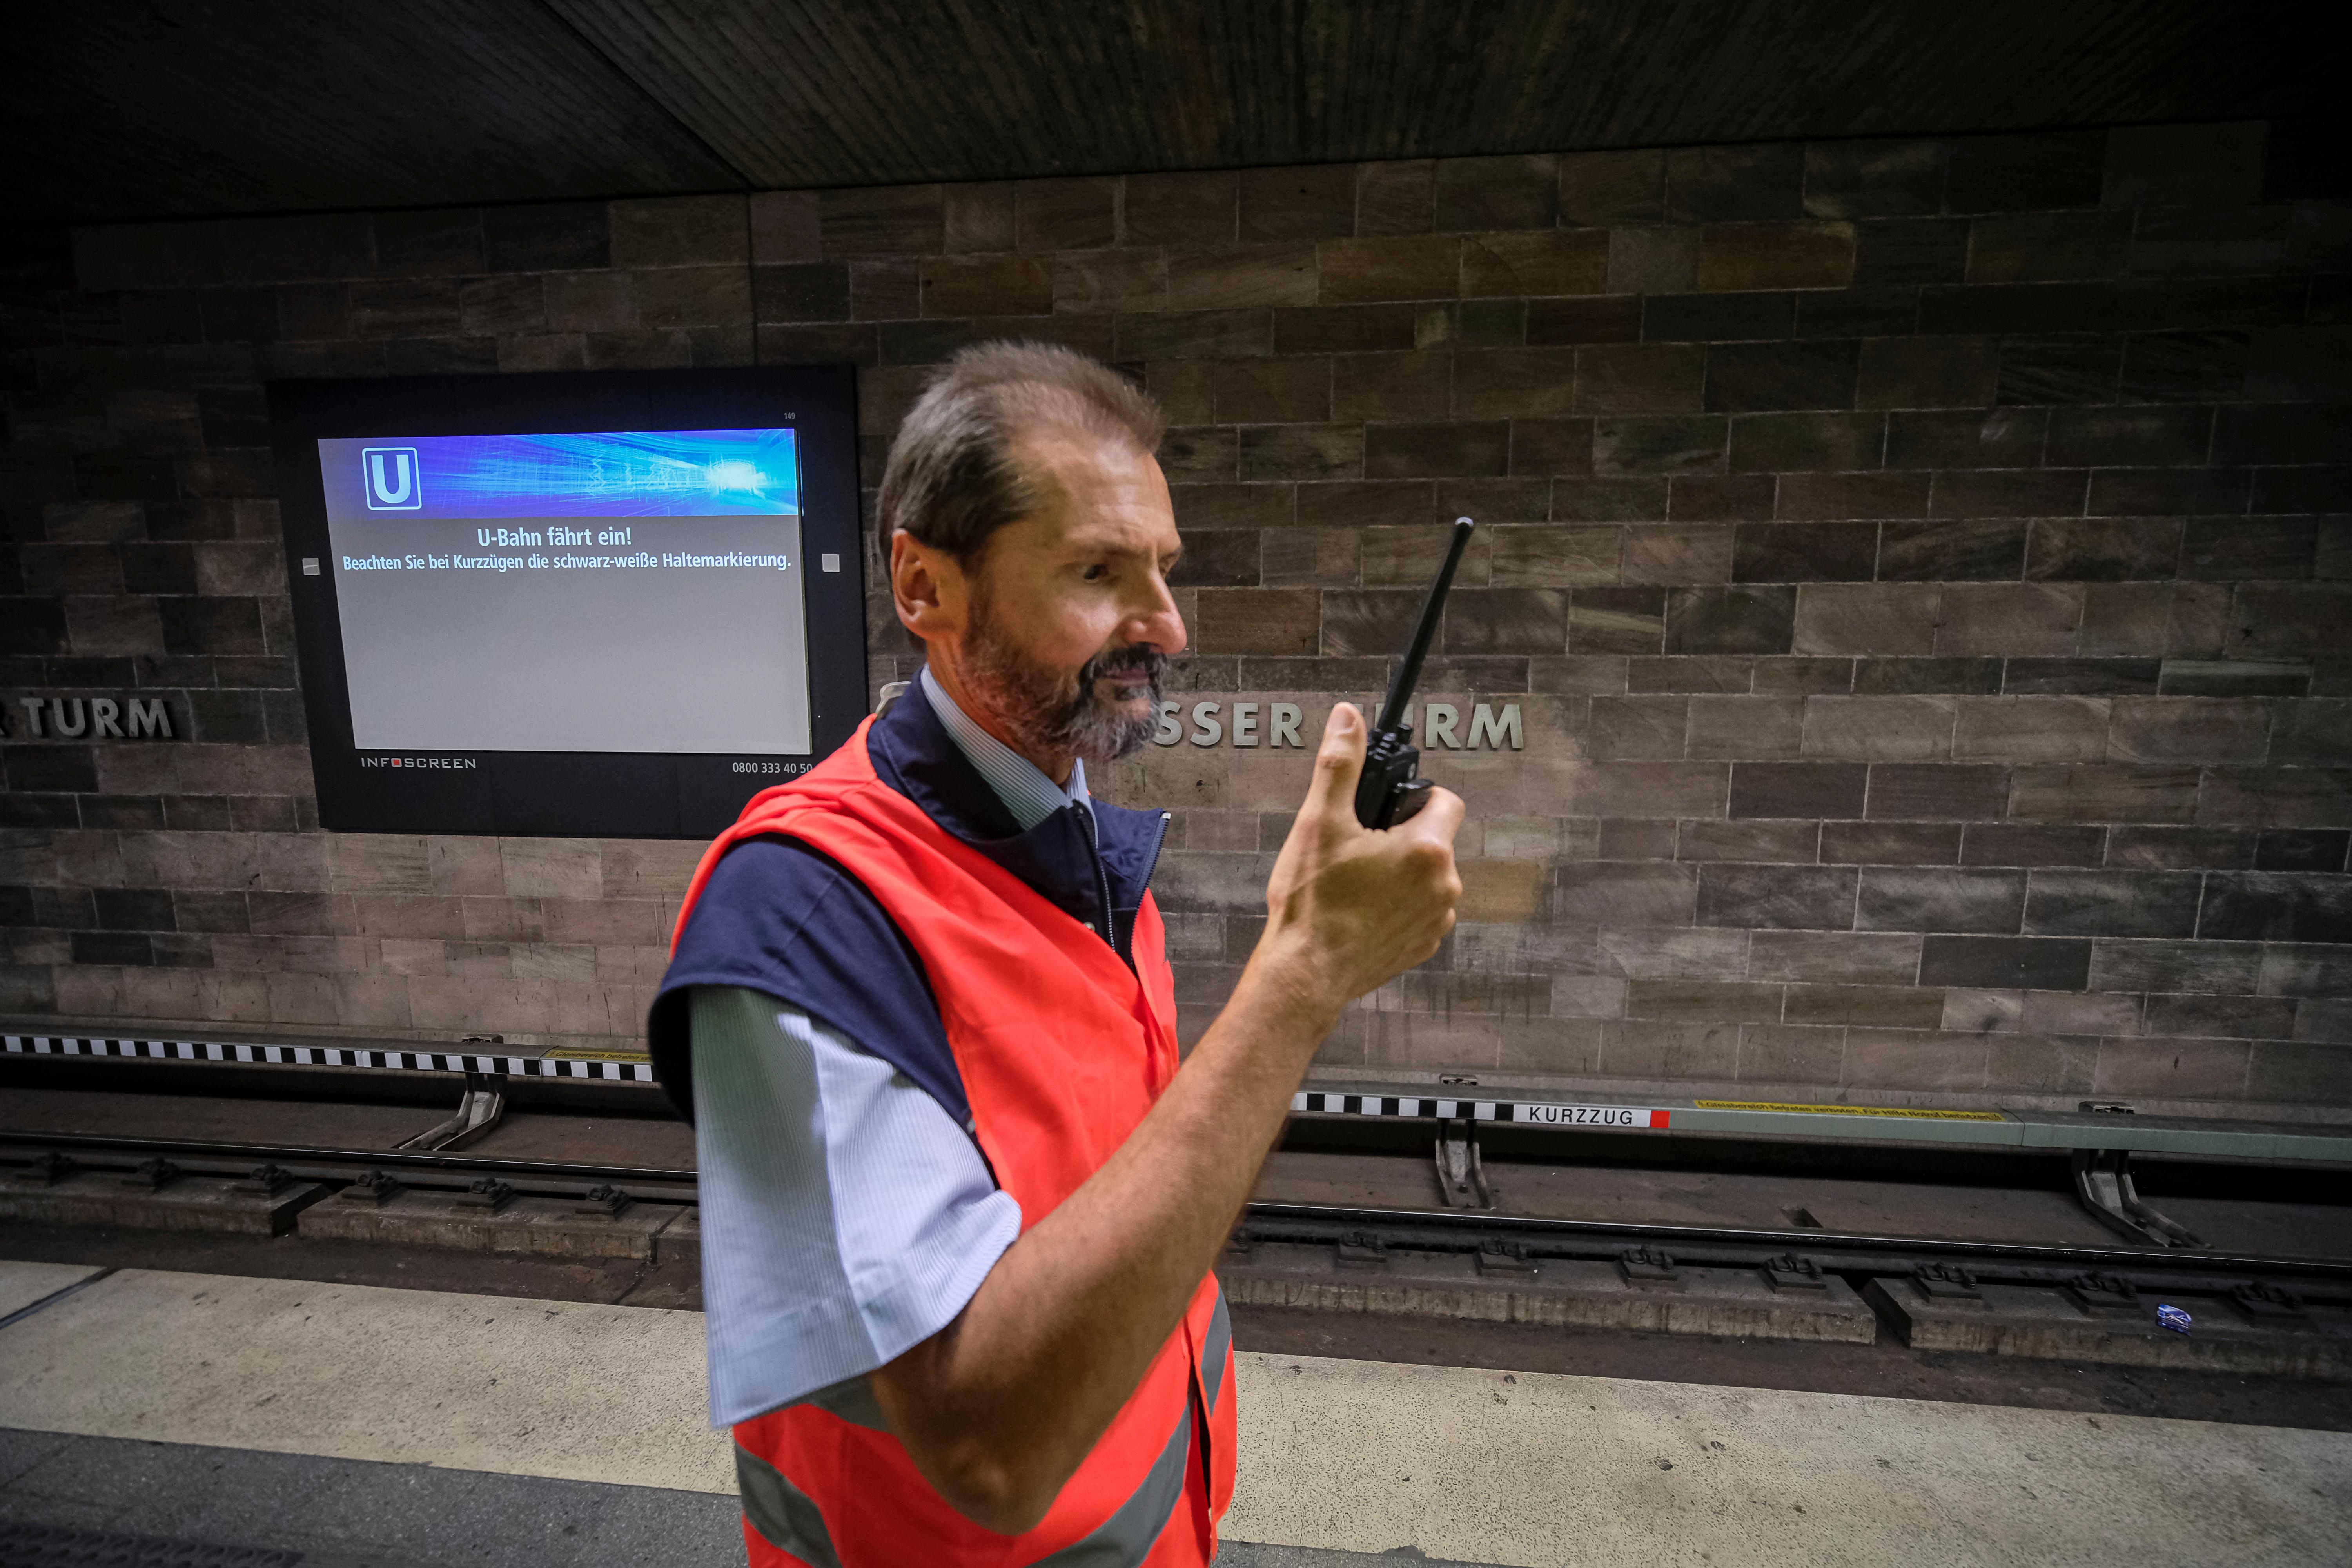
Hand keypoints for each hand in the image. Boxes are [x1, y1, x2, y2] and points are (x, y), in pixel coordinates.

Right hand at [1251, 702, 1462, 1020]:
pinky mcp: (1421, 947)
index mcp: (1429, 850)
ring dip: (1399, 872)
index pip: (1445, 800)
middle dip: (1400, 836)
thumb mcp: (1320, 821)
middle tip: (1355, 848)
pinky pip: (1417, 911)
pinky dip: (1395, 905)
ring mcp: (1436, 922)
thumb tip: (1348, 717)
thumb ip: (1340, 764)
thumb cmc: (1312, 901)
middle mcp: (1445, 887)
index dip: (1413, 797)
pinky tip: (1357, 911)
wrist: (1304, 974)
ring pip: (1425, 876)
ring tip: (1352, 882)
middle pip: (1434, 839)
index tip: (1381, 810)